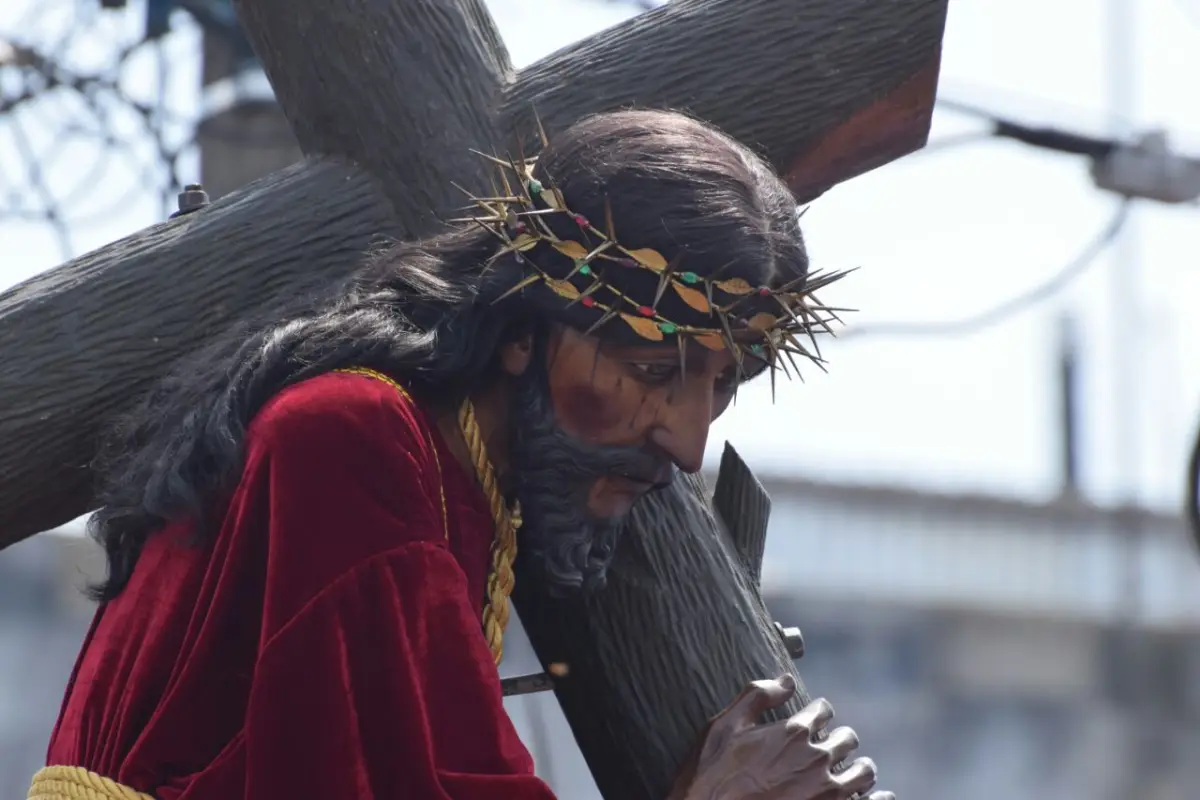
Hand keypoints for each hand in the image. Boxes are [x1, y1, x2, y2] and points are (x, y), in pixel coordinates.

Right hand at [669, 674, 890, 799]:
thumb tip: (785, 679)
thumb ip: (756, 696)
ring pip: (864, 772)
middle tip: (828, 748)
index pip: (824, 710)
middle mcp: (816, 759)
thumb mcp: (723, 726)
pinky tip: (873, 798)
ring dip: (858, 769)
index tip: (812, 720)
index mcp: (793, 732)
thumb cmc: (712, 775)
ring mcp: (827, 792)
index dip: (817, 713)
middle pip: (847, 738)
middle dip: (838, 739)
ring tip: (849, 774)